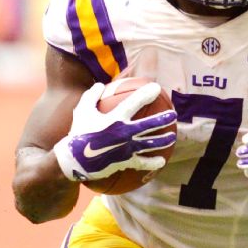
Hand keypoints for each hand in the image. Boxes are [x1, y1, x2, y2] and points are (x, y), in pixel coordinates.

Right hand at [53, 82, 176, 181]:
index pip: (135, 102)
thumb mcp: (81, 111)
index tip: (157, 88)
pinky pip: (143, 163)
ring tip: (172, 136)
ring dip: (164, 140)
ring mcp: (127, 148)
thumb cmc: (78, 133)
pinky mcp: (126, 161)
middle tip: (173, 115)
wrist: (74, 160)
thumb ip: (91, 96)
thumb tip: (100, 85)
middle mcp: (125, 132)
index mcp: (116, 118)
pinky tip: (161, 162)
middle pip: (150, 124)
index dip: (147, 93)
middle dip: (163, 119)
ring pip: (151, 143)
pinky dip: (153, 162)